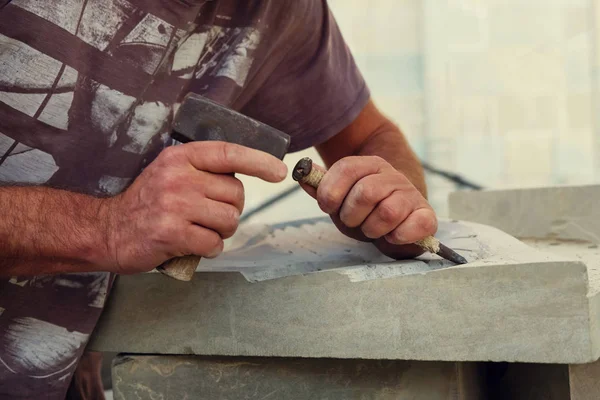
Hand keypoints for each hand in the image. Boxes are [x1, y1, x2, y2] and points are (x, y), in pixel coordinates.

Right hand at [99, 142, 286, 273]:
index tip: (279, 171)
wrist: (108, 230)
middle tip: (208, 216)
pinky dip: (209, 249)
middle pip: (235, 194)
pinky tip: (192, 245)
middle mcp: (178, 177)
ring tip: (199, 230)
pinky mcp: (172, 233)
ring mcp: (174, 205)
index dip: (259, 161)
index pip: (228, 153)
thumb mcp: (170, 173)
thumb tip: (243, 176)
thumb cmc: (147, 203)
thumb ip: (202, 170)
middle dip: (230, 210)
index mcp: (180, 158)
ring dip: (221, 231)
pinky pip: (214, 243)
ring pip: (229, 220)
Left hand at [299, 156, 436, 258]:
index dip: (331, 193)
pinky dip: (398, 236)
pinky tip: (393, 236)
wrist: (397, 220)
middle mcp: (391, 175)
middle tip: (354, 221)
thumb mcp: (339, 199)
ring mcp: (411, 194)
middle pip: (365, 193)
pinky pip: (415, 225)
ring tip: (372, 229)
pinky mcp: (426, 215)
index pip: (345, 169)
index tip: (330, 206)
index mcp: (368, 165)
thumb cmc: (364, 210)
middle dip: (352, 216)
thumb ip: (320, 187)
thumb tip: (302, 173)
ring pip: (388, 212)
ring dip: (373, 229)